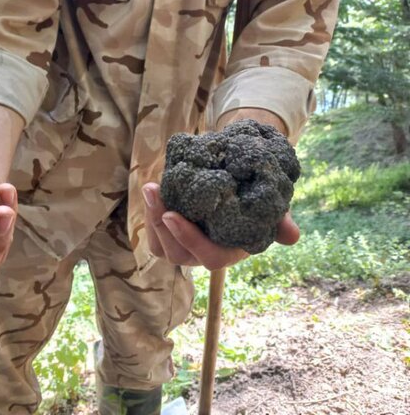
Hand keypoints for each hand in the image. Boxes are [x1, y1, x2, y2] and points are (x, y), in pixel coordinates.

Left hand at [142, 183, 299, 270]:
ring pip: (160, 247)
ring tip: (151, 188)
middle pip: (177, 254)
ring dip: (152, 218)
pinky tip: (152, 190)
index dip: (190, 240)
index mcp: (230, 252)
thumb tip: (292, 235)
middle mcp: (204, 254)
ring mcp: (185, 247)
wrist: (238, 184)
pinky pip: (154, 235)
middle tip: (154, 192)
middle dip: (161, 226)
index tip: (173, 214)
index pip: (209, 257)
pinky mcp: (170, 236)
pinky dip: (149, 215)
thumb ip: (280, 220)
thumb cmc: (255, 196)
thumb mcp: (271, 205)